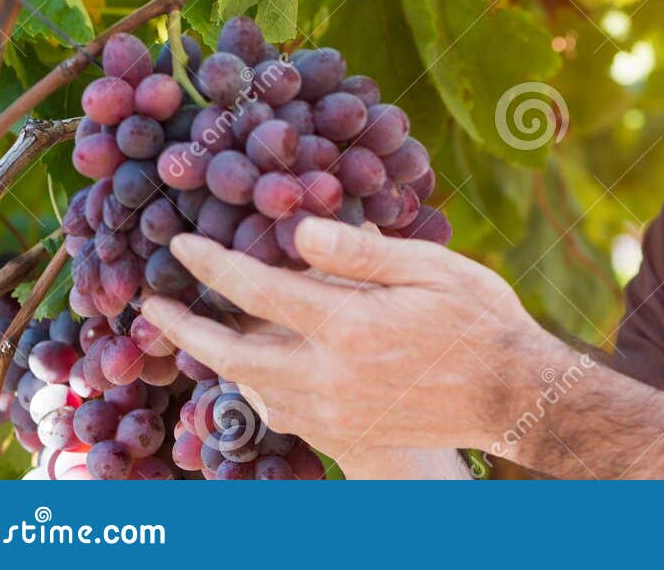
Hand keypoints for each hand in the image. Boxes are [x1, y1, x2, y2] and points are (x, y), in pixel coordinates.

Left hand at [140, 219, 557, 460]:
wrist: (512, 396)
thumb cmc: (479, 318)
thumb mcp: (431, 267)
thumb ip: (360, 252)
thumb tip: (299, 228)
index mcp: (349, 326)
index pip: (258, 290)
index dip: (212, 264)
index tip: (183, 244)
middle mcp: (330, 377)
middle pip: (231, 354)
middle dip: (183, 328)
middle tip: (151, 305)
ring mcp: (333, 413)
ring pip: (250, 388)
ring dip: (216, 358)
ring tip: (195, 331)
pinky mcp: (344, 435)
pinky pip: (279, 411)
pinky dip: (254, 385)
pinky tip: (254, 366)